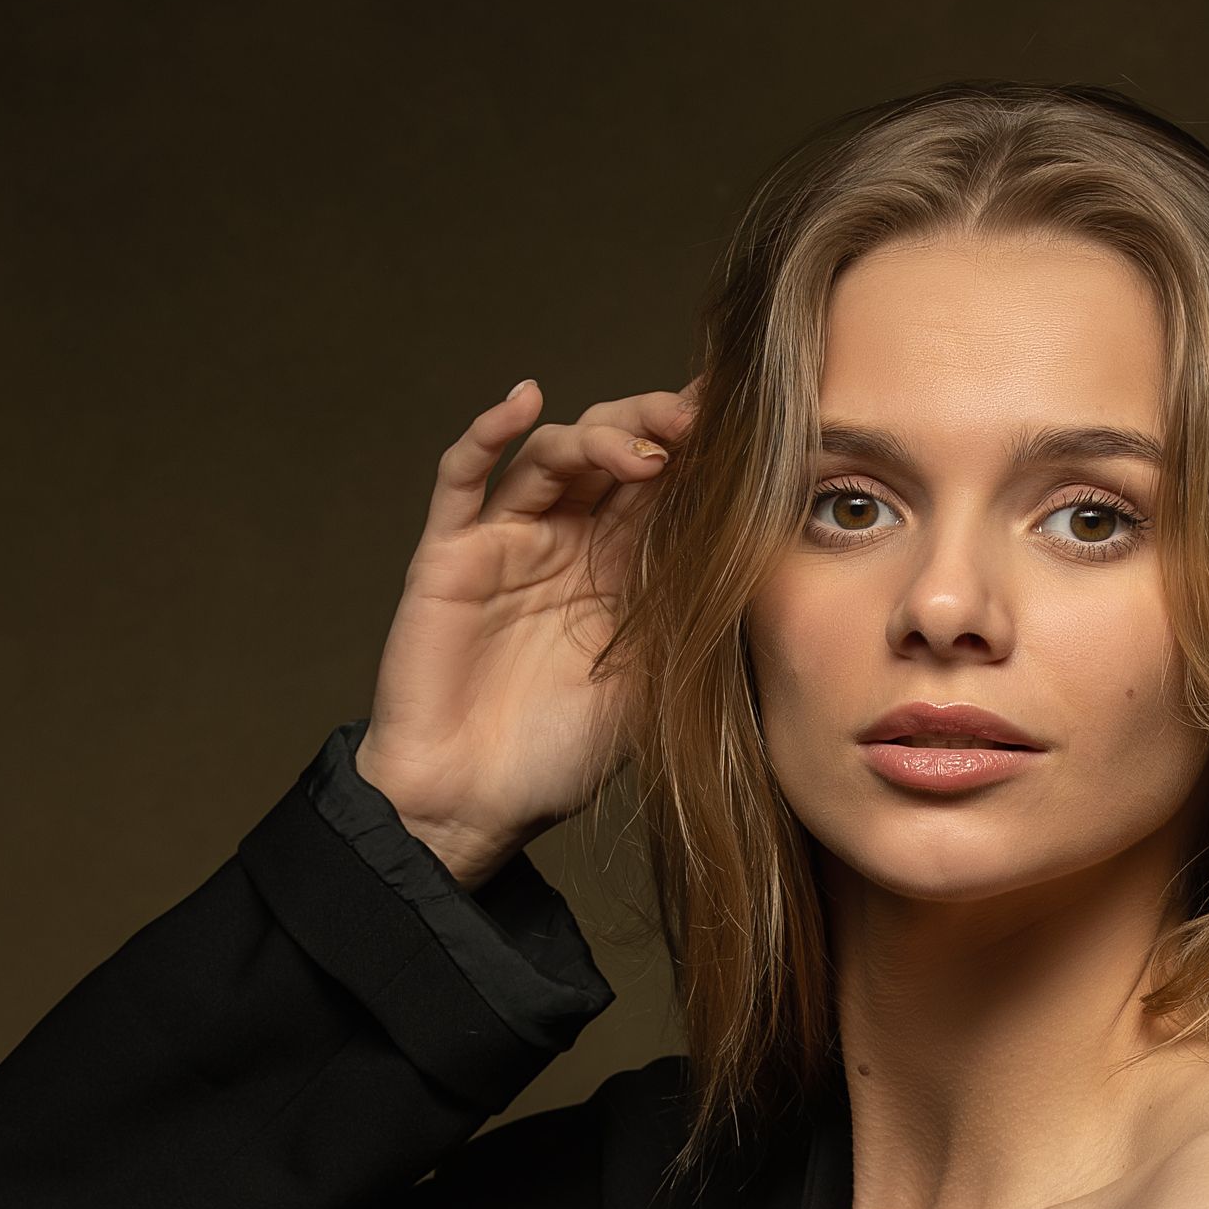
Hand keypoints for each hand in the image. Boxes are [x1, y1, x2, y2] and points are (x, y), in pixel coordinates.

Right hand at [354, 373, 700, 882]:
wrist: (474, 806)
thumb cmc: (560, 758)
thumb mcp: (653, 685)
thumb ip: (688, 617)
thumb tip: (757, 551)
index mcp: (623, 570)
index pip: (666, 486)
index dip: (699, 449)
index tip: (746, 423)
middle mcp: (569, 543)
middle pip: (614, 449)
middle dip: (657, 427)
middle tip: (699, 426)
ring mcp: (508, 540)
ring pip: (554, 454)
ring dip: (601, 436)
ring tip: (645, 453)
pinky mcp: (451, 551)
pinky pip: (463, 476)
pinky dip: (489, 431)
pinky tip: (524, 401)